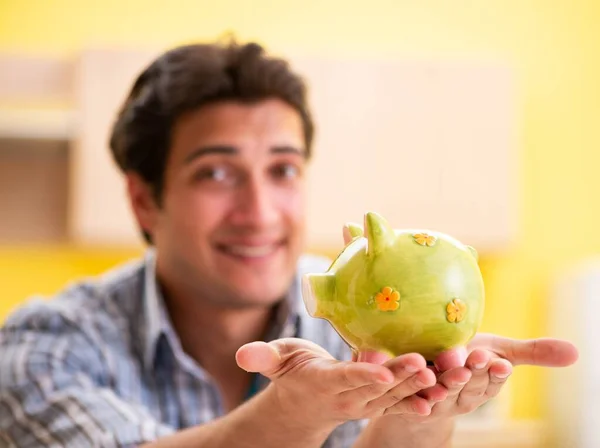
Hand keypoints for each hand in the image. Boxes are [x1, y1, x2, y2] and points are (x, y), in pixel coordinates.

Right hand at [235, 338, 438, 430]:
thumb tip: (242, 354)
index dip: (361, 374)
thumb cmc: (294, 372)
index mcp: (326, 382)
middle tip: (422, 363)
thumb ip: (263, 357)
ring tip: (444, 375)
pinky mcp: (382, 402)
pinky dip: (425, 396)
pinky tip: (447, 390)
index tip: (378, 370)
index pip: (345, 378)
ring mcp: (369, 403)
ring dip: (421, 387)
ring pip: (398, 395)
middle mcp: (351, 397)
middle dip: (400, 377)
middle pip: (378, 388)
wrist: (307, 403)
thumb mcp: (277, 360)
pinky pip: (406, 400)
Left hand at [407, 333, 578, 421]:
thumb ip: (532, 352)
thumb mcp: (500, 350)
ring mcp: (439, 400)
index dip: (497, 372)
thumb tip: (576, 352)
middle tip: (479, 356)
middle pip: (470, 384)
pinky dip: (420, 396)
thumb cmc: (469, 356)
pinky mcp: (415, 401)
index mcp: (486, 384)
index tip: (501, 362)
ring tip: (451, 365)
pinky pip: (416, 401)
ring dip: (449, 381)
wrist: (429, 372)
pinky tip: (422, 387)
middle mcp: (464, 395)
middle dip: (476, 371)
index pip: (494, 379)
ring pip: (444, 391)